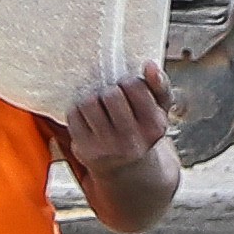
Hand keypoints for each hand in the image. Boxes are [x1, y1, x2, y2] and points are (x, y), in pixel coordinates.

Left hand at [58, 68, 172, 168]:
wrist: (127, 168)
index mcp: (154, 126)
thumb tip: (149, 65)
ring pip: (89, 102)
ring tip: (99, 105)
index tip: (128, 87)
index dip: (128, 81)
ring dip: (92, 98)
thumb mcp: (159, 110)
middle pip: (111, 94)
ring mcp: (106, 146)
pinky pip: (73, 114)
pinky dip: (78, 109)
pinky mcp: (85, 149)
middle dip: (110, 90)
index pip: (135, 86)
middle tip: (112, 97)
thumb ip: (160, 85)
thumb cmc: (141, 128)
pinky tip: (87, 116)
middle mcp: (131, 140)